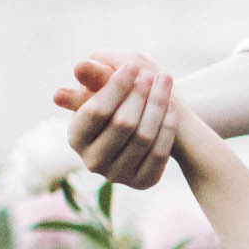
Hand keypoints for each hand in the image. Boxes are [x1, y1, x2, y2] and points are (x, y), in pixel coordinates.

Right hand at [68, 61, 181, 187]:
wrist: (145, 130)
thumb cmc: (119, 102)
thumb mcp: (104, 86)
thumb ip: (94, 75)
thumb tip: (80, 67)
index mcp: (75, 137)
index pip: (96, 111)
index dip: (115, 87)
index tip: (132, 66)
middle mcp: (92, 161)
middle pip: (122, 124)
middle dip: (140, 95)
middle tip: (154, 74)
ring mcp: (117, 176)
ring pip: (143, 137)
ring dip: (157, 105)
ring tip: (165, 80)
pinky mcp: (142, 182)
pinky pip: (159, 152)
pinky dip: (168, 126)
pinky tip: (173, 105)